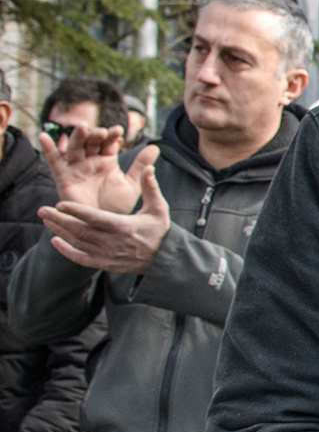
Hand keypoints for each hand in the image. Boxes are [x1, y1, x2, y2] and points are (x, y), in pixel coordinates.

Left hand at [39, 155, 169, 273]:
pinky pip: (80, 258)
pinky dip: (66, 251)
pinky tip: (55, 240)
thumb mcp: (159, 208)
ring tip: (46, 221)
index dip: (75, 211)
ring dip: (59, 231)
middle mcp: (111, 242)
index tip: (59, 204)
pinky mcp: (104, 264)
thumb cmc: (159, 230)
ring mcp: (106, 255)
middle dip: (59, 220)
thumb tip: (148, 167)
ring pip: (77, 243)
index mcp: (123, 226)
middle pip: (79, 230)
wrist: (163, 259)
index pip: (93, 218)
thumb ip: (150, 188)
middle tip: (42, 210)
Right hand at [40, 126, 146, 213]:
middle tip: (102, 132)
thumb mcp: (131, 184)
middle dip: (96, 135)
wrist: (103, 227)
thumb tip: (156, 147)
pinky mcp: (64, 178)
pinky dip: (48, 149)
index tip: (118, 132)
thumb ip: (141, 165)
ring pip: (75, 148)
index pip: (108, 143)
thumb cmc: (117, 207)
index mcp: (107, 161)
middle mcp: (91, 162)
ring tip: (82, 128)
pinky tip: (42, 136)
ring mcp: (77, 169)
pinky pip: (54, 162)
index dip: (112, 136)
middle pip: (91, 142)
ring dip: (77, 137)